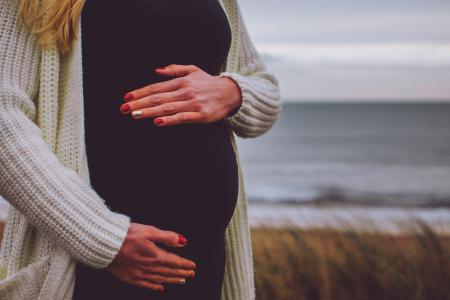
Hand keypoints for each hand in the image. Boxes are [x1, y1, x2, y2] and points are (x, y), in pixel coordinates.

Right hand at [105, 223, 195, 292]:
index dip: (184, 264)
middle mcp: (148, 267)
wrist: (104, 244)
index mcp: (155, 255)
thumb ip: (167, 237)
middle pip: (169, 271)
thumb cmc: (125, 235)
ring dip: (172, 280)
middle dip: (181, 273)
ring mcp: (139, 274)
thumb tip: (182, 241)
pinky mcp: (129, 277)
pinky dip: (155, 287)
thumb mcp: (149, 231)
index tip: (193, 265)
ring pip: (160, 279)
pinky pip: (146, 285)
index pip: (174, 261)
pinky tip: (160, 288)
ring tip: (181, 280)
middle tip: (191, 274)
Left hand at [119, 64, 241, 125]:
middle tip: (124, 109)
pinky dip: (170, 120)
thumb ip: (174, 69)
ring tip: (135, 115)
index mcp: (181, 81)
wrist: (232, 93)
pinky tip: (158, 122)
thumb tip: (156, 70)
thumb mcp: (193, 70)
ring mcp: (193, 103)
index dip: (140, 92)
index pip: (156, 87)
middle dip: (139, 103)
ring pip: (167, 108)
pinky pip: (183, 118)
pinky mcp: (201, 115)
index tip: (127, 98)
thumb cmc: (209, 83)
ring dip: (149, 112)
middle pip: (158, 98)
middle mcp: (185, 91)